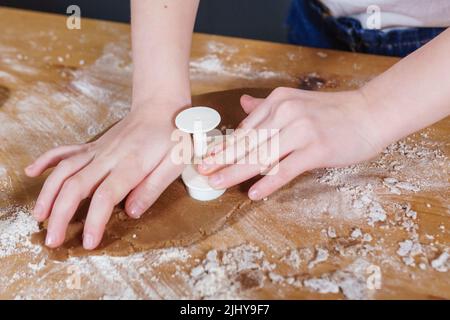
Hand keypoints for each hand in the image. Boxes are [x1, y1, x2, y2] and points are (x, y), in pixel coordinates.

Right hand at [25, 100, 187, 249]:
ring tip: (39, 217)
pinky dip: (46, 161)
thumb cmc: (172, 135)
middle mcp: (108, 157)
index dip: (94, 221)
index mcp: (131, 164)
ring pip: (64, 170)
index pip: (105, 196)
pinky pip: (65, 151)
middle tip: (53, 240)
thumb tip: (131, 212)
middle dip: (60, 215)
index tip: (88, 243)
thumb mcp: (175, 163)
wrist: (160, 106)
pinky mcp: (93, 145)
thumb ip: (153, 187)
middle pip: (76, 186)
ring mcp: (97, 150)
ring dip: (48, 194)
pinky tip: (32, 172)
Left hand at [198, 87, 385, 200]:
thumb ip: (266, 106)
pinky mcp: (316, 149)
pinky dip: (270, 182)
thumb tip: (242, 104)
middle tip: (202, 173)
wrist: (370, 113)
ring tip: (218, 183)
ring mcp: (301, 131)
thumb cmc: (332, 112)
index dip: (223, 146)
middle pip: (248, 142)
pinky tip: (255, 192)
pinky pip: (287, 168)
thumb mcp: (296, 102)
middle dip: (222, 160)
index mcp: (278, 102)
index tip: (205, 159)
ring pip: (262, 156)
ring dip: (237, 172)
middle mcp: (286, 113)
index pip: (244, 129)